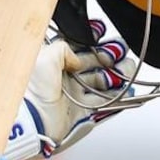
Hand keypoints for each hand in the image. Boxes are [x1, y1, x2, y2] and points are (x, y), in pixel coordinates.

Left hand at [4, 19, 137, 159]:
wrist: (30, 124)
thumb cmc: (31, 92)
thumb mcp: (43, 59)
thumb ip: (62, 49)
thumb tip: (76, 58)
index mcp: (52, 63)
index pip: (76, 48)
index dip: (91, 41)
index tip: (103, 35)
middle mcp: (63, 78)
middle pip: (92, 65)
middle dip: (108, 57)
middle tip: (122, 53)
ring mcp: (73, 95)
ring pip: (100, 83)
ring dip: (116, 76)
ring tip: (128, 69)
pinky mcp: (80, 112)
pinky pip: (102, 103)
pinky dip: (116, 98)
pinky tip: (127, 91)